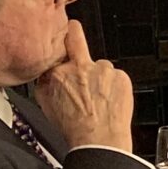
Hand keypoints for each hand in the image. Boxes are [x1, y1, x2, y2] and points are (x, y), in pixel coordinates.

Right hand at [32, 20, 133, 152]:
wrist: (99, 139)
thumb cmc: (73, 126)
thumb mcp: (46, 102)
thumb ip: (46, 80)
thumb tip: (47, 70)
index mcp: (58, 73)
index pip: (56, 46)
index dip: (58, 42)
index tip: (59, 36)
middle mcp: (80, 67)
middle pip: (76, 34)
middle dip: (73, 29)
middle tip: (73, 29)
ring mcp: (103, 70)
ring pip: (100, 65)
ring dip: (100, 76)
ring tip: (98, 97)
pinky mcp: (121, 76)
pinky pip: (116, 77)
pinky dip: (114, 86)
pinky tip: (109, 100)